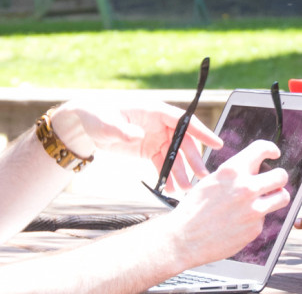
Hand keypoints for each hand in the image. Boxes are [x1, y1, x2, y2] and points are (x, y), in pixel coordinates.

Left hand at [50, 99, 222, 190]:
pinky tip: (170, 189)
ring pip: (175, 156)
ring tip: (184, 190)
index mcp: (155, 111)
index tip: (216, 143)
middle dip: (193, 160)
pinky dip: (167, 177)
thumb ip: (122, 129)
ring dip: (181, 173)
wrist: (85, 124)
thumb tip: (138, 136)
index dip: (202, 132)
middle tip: (202, 177)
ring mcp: (156, 138)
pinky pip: (162, 165)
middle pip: (183, 142)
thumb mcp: (107, 122)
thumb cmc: (97, 115)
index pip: (184, 121)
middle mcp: (160, 124)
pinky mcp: (149, 150)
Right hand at [164, 141, 290, 264]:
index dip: (271, 149)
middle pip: (281, 175)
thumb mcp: (211, 181)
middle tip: (273, 181)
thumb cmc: (194, 209)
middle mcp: (246, 187)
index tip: (274, 153)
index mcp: (232, 170)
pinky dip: (256, 218)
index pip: (262, 149)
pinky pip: (265, 218)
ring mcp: (253, 209)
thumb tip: (253, 169)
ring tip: (267, 199)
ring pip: (283, 197)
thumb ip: (234, 174)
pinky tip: (241, 221)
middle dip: (278, 177)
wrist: (184, 238)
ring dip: (276, 196)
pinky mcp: (254, 228)